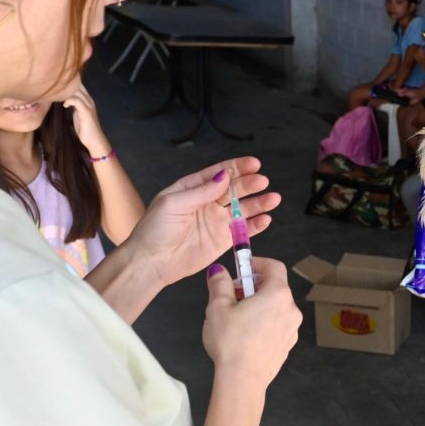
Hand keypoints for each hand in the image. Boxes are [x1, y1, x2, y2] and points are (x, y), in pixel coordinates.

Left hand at [61, 82, 109, 156]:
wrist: (94, 139)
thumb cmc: (85, 127)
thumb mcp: (78, 113)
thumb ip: (74, 104)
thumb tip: (64, 99)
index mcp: (87, 99)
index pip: (79, 85)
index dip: (69, 83)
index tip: (58, 85)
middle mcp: (89, 100)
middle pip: (78, 86)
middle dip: (66, 86)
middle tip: (55, 89)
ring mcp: (89, 106)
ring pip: (77, 92)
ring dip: (67, 93)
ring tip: (58, 96)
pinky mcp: (87, 112)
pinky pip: (77, 101)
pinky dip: (70, 101)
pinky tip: (65, 105)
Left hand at [121, 157, 280, 288]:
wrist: (151, 262)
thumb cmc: (155, 230)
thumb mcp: (173, 203)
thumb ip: (201, 191)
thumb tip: (224, 176)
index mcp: (193, 189)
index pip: (219, 174)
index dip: (237, 167)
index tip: (253, 164)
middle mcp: (208, 203)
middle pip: (234, 189)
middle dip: (249, 184)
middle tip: (262, 181)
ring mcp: (216, 221)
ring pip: (243, 209)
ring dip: (259, 203)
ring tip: (273, 198)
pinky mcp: (222, 240)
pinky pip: (243, 230)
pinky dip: (256, 225)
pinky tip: (266, 219)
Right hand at [202, 258, 301, 389]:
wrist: (243, 380)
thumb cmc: (231, 340)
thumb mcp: (218, 307)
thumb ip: (220, 284)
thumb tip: (219, 271)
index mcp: (277, 295)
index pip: (275, 266)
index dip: (258, 263)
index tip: (242, 268)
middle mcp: (291, 309)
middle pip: (276, 287)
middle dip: (254, 286)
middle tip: (233, 295)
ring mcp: (292, 329)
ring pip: (277, 308)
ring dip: (260, 305)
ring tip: (237, 317)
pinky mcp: (288, 346)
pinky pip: (277, 325)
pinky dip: (265, 322)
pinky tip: (246, 335)